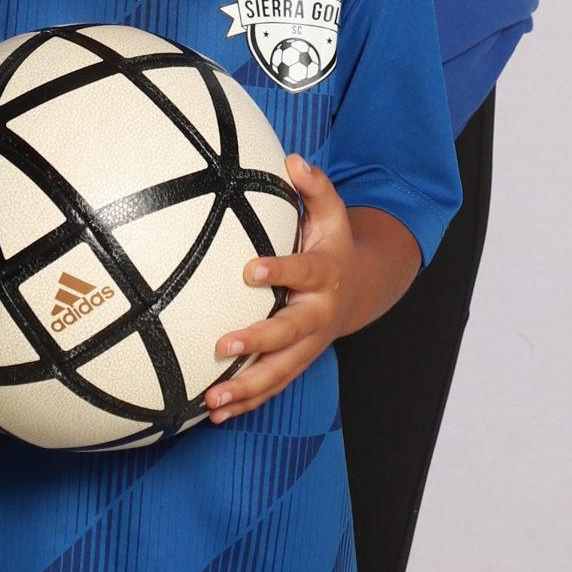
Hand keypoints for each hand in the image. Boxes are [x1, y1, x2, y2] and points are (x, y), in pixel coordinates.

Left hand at [201, 156, 419, 421]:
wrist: (358, 289)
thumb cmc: (330, 244)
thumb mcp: (331, 213)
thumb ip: (315, 187)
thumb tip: (294, 159)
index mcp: (325, 274)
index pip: (304, 271)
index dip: (280, 270)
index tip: (249, 270)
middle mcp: (318, 314)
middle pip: (291, 332)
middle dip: (260, 341)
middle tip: (225, 344)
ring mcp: (308, 344)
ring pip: (280, 371)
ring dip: (247, 386)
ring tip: (213, 398)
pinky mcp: (296, 362)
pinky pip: (271, 386)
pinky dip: (246, 401)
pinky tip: (214, 413)